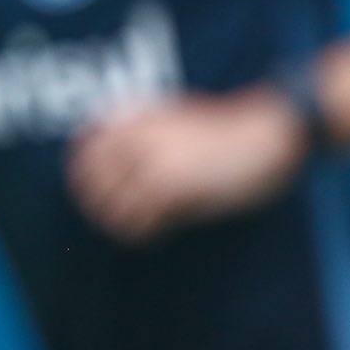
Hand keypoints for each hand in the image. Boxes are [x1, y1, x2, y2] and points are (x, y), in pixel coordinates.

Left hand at [67, 87, 309, 243]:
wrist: (267, 132)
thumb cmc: (227, 127)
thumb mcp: (176, 115)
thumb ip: (142, 131)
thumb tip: (111, 159)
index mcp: (136, 118)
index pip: (82, 149)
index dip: (81, 175)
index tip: (90, 191)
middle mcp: (137, 139)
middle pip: (88, 181)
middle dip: (94, 202)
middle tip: (110, 215)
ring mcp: (153, 164)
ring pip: (109, 207)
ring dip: (117, 222)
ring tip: (134, 227)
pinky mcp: (173, 190)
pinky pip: (139, 223)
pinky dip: (141, 233)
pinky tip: (156, 232)